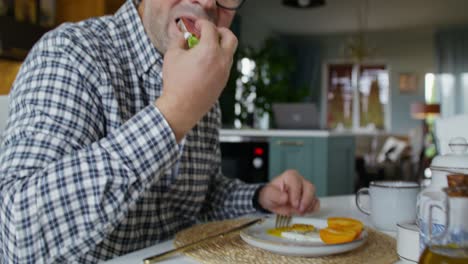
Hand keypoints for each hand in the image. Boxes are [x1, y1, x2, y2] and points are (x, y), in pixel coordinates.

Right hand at [155, 19, 237, 140]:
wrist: (182, 108)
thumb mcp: (172, 56)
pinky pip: (226, 65)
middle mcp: (222, 60)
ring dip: (221, 46)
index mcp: (209, 50)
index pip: (211, 29)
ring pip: (230, 52)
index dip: (202, 24)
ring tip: (205, 49)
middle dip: (221, 31)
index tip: (197, 25)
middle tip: (210, 32)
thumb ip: (179, 41)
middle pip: (231, 37)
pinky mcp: (224, 82)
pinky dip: (219, 59)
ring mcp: (225, 72)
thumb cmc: (176, 82)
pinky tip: (205, 63)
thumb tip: (185, 37)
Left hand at [258, 170, 319, 214]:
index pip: (297, 183)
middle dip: (306, 200)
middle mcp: (300, 181)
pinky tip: (305, 211)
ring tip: (300, 212)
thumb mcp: (269, 194)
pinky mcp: (310, 198)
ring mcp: (306, 189)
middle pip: (310, 188)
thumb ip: (276, 195)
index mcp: (290, 176)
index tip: (294, 204)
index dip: (296, 194)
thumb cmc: (271, 194)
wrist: (273, 201)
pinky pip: (316, 203)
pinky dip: (312, 209)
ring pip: (314, 195)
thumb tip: (285, 198)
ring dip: (309, 206)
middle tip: (300, 210)